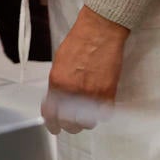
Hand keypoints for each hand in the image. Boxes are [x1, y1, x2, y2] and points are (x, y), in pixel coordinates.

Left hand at [43, 7, 129, 133]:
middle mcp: (72, 91)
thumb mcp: (59, 63)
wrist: (99, 32)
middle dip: (69, 125)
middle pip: (70, 123)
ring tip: (85, 112)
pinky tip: (98, 105)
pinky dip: (101, 113)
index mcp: (56, 82)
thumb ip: (57, 84)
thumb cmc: (78, 42)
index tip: (54, 127)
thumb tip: (58, 100)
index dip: (52, 124)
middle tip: (71, 123)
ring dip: (86, 120)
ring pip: (88, 122)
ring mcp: (92, 94)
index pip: (51, 114)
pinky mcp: (108, 93)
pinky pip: (104, 114)